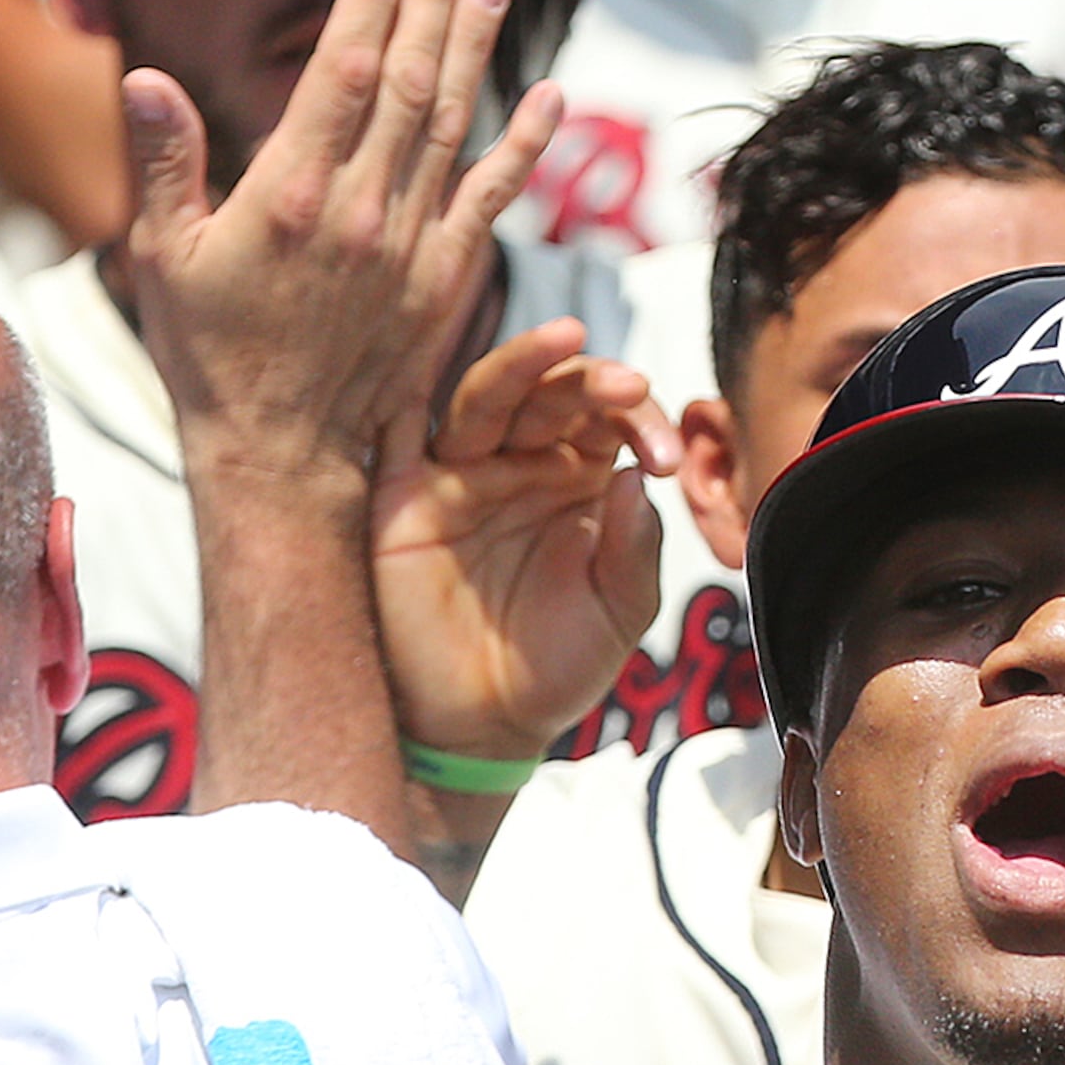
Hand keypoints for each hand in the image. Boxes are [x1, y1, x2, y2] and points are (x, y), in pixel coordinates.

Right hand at [121, 0, 563, 499]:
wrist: (281, 454)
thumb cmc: (209, 354)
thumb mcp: (163, 257)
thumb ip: (165, 163)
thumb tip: (147, 75)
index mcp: (289, 197)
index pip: (343, 73)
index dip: (370, 1)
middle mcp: (361, 214)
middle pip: (409, 84)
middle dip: (429, 2)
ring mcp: (410, 248)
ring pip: (453, 127)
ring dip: (476, 49)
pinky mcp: (444, 282)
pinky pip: (492, 200)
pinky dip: (525, 146)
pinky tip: (551, 95)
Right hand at [376, 318, 677, 762]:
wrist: (483, 726)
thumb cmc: (556, 666)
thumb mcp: (619, 610)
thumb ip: (634, 546)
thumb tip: (632, 477)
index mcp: (577, 478)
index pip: (607, 417)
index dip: (639, 419)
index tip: (664, 458)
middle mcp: (519, 463)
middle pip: (550, 393)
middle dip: (590, 382)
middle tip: (629, 388)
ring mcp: (459, 474)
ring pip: (485, 397)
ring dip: (523, 364)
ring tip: (566, 338)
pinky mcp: (404, 498)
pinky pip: (400, 434)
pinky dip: (408, 395)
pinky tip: (433, 364)